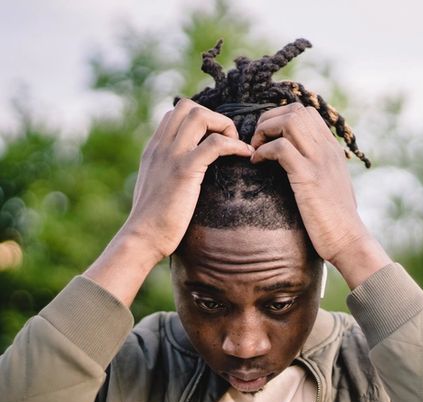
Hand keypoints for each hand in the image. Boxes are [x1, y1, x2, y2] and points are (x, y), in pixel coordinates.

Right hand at [122, 98, 254, 261]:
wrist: (142, 238)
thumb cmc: (152, 222)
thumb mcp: (156, 189)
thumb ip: (166, 174)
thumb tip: (183, 176)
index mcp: (153, 149)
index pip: (175, 114)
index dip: (200, 120)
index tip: (215, 141)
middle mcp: (160, 147)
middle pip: (188, 107)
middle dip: (213, 117)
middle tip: (226, 142)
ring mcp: (171, 156)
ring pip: (200, 116)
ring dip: (224, 126)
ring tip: (235, 147)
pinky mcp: (184, 171)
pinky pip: (215, 144)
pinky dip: (235, 145)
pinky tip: (244, 155)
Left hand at [250, 103, 390, 287]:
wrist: (348, 240)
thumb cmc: (335, 220)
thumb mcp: (329, 186)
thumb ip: (317, 170)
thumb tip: (297, 168)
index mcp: (332, 149)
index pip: (306, 113)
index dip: (280, 118)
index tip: (267, 138)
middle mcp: (327, 149)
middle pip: (295, 110)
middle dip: (268, 120)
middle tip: (256, 142)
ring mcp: (319, 161)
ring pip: (289, 121)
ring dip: (265, 131)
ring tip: (256, 150)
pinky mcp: (308, 177)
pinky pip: (281, 148)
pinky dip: (263, 151)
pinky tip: (257, 163)